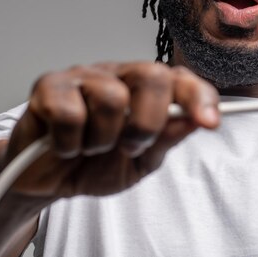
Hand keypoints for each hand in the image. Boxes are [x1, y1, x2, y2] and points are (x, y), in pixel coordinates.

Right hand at [2, 62, 219, 199]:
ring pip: (112, 97)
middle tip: (132, 147)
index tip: (210, 123)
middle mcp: (119, 76)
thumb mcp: (141, 162)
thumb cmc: (96, 165)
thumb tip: (198, 120)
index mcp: (146, 91)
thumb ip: (168, 140)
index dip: (200, 97)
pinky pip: (69, 112)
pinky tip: (65, 145)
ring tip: (91, 148)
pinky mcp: (48, 86)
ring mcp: (84, 77)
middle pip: (152, 75)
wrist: (47, 181)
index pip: (181, 80)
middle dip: (149, 122)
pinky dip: (70, 142)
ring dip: (104, 138)